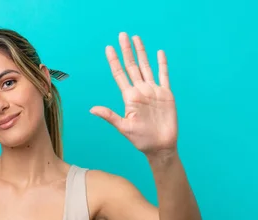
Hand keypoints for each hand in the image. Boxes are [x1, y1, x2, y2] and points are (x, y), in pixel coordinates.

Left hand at [90, 32, 177, 155]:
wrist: (160, 146)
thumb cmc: (141, 140)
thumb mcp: (123, 127)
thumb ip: (109, 116)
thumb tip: (92, 109)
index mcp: (129, 97)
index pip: (120, 74)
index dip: (114, 61)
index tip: (108, 48)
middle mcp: (140, 91)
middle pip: (132, 66)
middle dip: (127, 51)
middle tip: (122, 35)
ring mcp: (153, 91)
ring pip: (147, 67)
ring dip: (142, 53)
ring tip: (137, 38)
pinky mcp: (166, 94)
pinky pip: (164, 76)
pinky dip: (162, 64)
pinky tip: (159, 53)